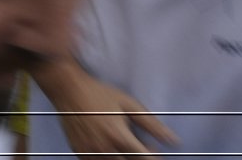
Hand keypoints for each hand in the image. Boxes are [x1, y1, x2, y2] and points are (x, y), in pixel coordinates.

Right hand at [42, 63, 176, 159]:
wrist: (67, 89)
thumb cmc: (99, 93)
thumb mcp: (129, 104)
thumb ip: (152, 125)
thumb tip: (173, 141)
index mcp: (120, 138)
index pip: (145, 159)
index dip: (153, 157)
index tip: (153, 151)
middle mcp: (106, 149)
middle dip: (138, 156)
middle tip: (136, 145)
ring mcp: (91, 153)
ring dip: (122, 158)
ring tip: (120, 142)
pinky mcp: (80, 153)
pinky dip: (107, 158)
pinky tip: (107, 146)